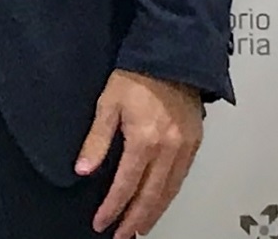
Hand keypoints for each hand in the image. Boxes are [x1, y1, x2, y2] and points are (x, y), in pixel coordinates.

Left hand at [75, 70, 202, 236]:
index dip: (112, 207)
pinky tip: (159, 203)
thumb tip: (82, 170)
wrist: (172, 56)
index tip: (101, 223)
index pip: (126, 185)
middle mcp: (168, 149)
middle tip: (122, 237)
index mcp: (144, 140)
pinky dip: (169, 196)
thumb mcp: (107, 102)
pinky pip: (181, 178)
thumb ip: (96, 139)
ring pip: (169, 192)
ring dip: (153, 213)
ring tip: (139, 228)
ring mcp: (185, 148)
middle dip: (134, 220)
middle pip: (151, 196)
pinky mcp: (195, 144)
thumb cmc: (136, 75)